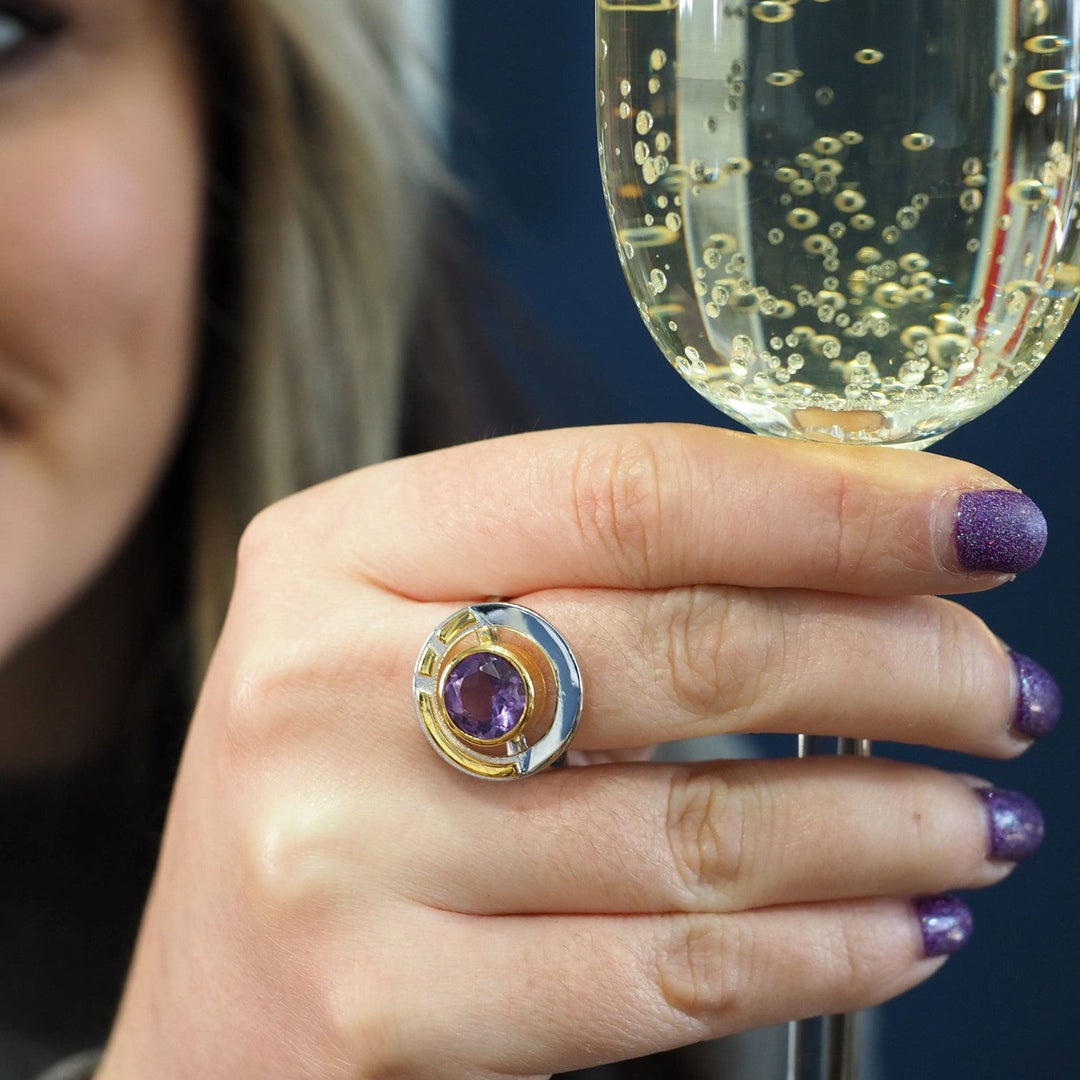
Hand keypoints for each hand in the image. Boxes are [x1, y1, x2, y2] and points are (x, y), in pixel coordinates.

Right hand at [98, 424, 1053, 1078]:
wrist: (215, 1002)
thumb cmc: (346, 776)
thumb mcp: (419, 625)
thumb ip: (589, 574)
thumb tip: (849, 542)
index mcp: (341, 545)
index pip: (626, 490)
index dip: (827, 503)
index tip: (978, 525)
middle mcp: (324, 682)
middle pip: (681, 648)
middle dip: (893, 663)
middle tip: (1003, 684)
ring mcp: (344, 851)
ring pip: (694, 828)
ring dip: (885, 821)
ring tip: (987, 816)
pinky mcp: (386, 1007)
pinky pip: (664, 977)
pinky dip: (822, 952)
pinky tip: (903, 926)